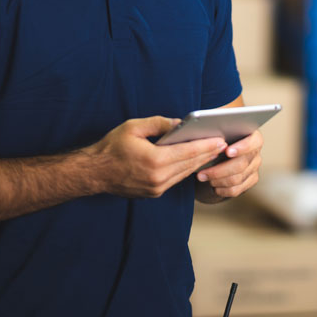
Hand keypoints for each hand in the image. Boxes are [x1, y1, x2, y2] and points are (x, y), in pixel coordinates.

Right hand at [85, 116, 226, 198]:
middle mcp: (158, 178)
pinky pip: (176, 180)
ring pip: (185, 174)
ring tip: (212, 152)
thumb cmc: (111, 147)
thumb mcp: (134, 127)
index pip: (188, 152)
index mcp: (154, 160)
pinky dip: (186, 170)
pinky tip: (194, 162)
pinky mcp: (154, 193)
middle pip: (190, 164)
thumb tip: (180, 123)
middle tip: (222, 144)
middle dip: (208, 154)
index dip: (206, 145)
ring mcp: (156, 188)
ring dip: (199, 163)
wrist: (94, 173)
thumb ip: (159, 123)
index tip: (220, 140)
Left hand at [195, 128, 262, 199]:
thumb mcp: (218, 134)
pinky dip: (223, 190)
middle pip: (242, 164)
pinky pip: (237, 189)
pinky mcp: (251, 180)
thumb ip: (216, 134)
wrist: (222, 154)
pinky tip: (214, 186)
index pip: (254, 142)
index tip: (228, 151)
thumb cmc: (219, 141)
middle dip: (219, 170)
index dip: (242, 147)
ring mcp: (254, 167)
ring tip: (204, 178)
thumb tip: (204, 133)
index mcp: (252, 137)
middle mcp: (255, 152)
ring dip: (218, 180)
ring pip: (237, 178)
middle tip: (203, 173)